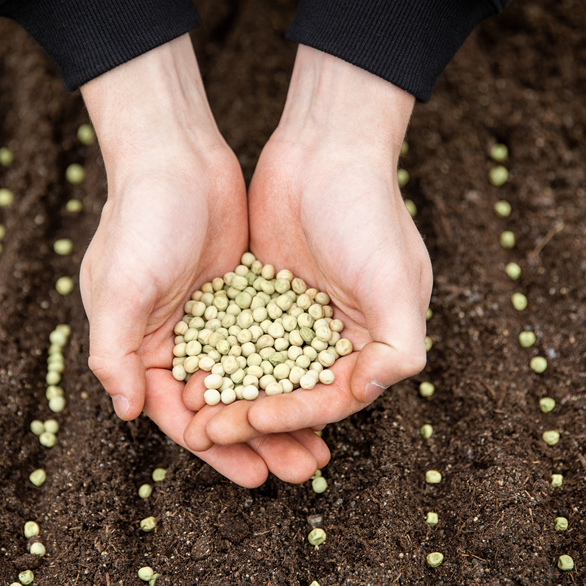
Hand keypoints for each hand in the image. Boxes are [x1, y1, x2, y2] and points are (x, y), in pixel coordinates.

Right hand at [79, 36, 328, 486]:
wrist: (177, 156)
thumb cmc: (141, 220)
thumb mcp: (121, 289)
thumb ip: (115, 352)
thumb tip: (127, 413)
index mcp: (140, 350)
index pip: (181, 417)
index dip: (218, 450)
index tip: (256, 476)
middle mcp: (175, 343)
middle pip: (223, 408)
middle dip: (261, 442)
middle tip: (302, 470)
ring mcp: (213, 319)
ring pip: (254, 381)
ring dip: (284, 414)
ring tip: (323, 445)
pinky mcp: (244, 295)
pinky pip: (274, 344)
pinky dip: (296, 369)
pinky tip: (328, 389)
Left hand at [183, 45, 431, 445]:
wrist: (324, 148)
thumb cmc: (367, 212)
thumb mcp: (394, 280)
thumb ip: (397, 344)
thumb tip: (368, 393)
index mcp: (371, 343)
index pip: (330, 396)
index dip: (293, 416)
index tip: (255, 420)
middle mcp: (333, 337)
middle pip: (291, 394)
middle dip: (256, 421)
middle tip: (215, 438)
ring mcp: (293, 316)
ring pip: (258, 372)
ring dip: (231, 400)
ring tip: (197, 422)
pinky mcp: (258, 295)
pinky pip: (235, 338)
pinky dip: (215, 360)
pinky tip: (187, 377)